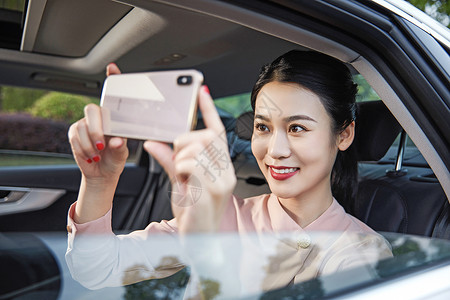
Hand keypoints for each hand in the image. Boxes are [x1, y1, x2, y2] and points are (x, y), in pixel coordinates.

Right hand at [68, 63, 128, 183]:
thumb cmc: (116, 160)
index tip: (113, 68)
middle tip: (102, 145)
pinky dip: (83, 149)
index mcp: (115, 118)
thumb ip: (119, 147)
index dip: (113, 79)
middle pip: (92, 110)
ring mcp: (86, 123)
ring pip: (82, 127)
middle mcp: (100, 117)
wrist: (102, 173)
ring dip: (90, 144)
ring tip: (99, 155)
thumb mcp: (122, 154)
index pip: (113, 96)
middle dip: (96, 129)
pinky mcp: (75, 132)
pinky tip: (91, 156)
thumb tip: (115, 141)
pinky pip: (75, 137)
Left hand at [144, 86, 235, 232]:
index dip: (208, 111)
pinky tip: (183, 181)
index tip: (202, 92)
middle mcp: (225, 171)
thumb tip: (154, 142)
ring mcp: (221, 179)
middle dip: (185, 141)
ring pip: (196, 147)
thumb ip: (168, 160)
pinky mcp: (212, 189)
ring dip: (180, 157)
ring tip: (181, 175)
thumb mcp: (179, 182)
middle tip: (178, 159)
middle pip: (206, 135)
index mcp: (220, 166)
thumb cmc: (192, 213)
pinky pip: (190, 163)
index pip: (217, 132)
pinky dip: (179, 168)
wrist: (198, 241)